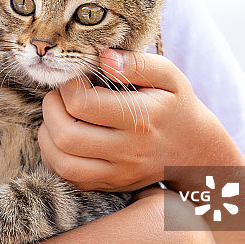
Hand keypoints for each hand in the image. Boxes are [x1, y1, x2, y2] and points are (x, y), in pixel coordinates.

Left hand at [39, 49, 240, 191]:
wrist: (196, 152)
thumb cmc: (176, 106)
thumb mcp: (169, 76)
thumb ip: (137, 63)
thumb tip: (104, 58)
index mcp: (142, 118)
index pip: (83, 104)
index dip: (69, 85)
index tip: (78, 78)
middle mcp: (129, 150)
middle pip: (66, 135)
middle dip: (52, 108)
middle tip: (60, 96)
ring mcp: (118, 172)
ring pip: (62, 162)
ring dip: (48, 135)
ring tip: (58, 116)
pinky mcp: (109, 185)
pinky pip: (67, 178)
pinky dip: (54, 157)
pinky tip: (61, 138)